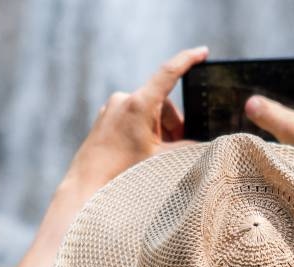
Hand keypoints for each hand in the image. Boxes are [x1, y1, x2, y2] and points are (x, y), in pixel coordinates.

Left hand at [63, 46, 208, 196]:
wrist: (87, 186)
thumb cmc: (124, 173)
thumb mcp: (162, 160)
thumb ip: (187, 149)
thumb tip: (206, 146)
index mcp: (139, 104)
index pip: (169, 73)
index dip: (188, 60)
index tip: (203, 52)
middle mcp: (123, 100)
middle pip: (161, 105)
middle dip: (173, 126)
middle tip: (176, 150)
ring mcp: (111, 108)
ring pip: (147, 113)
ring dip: (158, 131)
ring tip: (156, 157)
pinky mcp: (104, 119)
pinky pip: (131, 119)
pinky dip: (142, 132)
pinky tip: (140, 155)